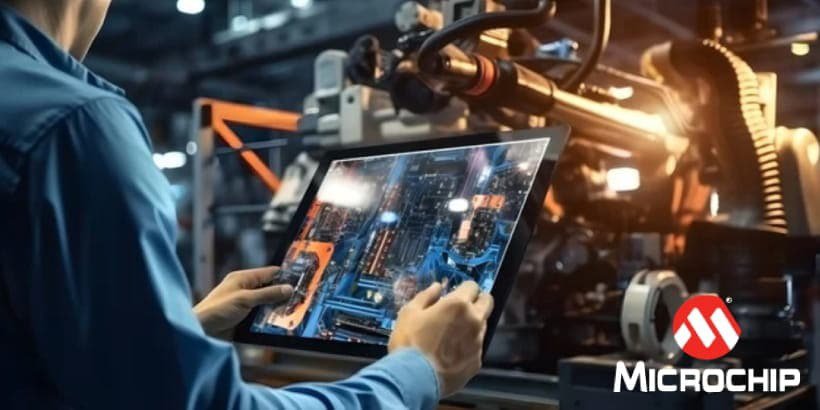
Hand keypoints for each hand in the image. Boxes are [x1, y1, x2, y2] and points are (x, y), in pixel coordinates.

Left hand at [194, 266, 292, 339]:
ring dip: (276, 308)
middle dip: (282, 294)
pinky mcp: (244, 318)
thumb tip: (287, 288)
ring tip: (292, 311)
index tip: (300, 279)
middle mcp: (244, 290)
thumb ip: (267, 294)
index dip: (284, 275)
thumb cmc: (216, 310)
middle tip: (299, 298)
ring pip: (267, 304)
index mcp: (242, 278)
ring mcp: (245, 304)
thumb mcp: (245, 299)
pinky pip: (261, 316)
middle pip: (269, 289)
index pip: (268, 273)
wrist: (201, 331)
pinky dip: (269, 319)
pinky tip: (279, 322)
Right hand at [388, 281, 493, 396]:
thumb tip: (437, 287)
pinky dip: (467, 346)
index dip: (464, 288)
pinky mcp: (477, 362)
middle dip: (478, 300)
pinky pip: (476, 347)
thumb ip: (426, 296)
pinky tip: (451, 353)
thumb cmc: (409, 342)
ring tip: (452, 334)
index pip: (473, 286)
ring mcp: (478, 342)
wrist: (414, 379)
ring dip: (472, 324)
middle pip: (488, 302)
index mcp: (458, 305)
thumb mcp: (410, 313)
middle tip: (463, 307)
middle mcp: (474, 321)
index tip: (456, 293)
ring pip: (482, 325)